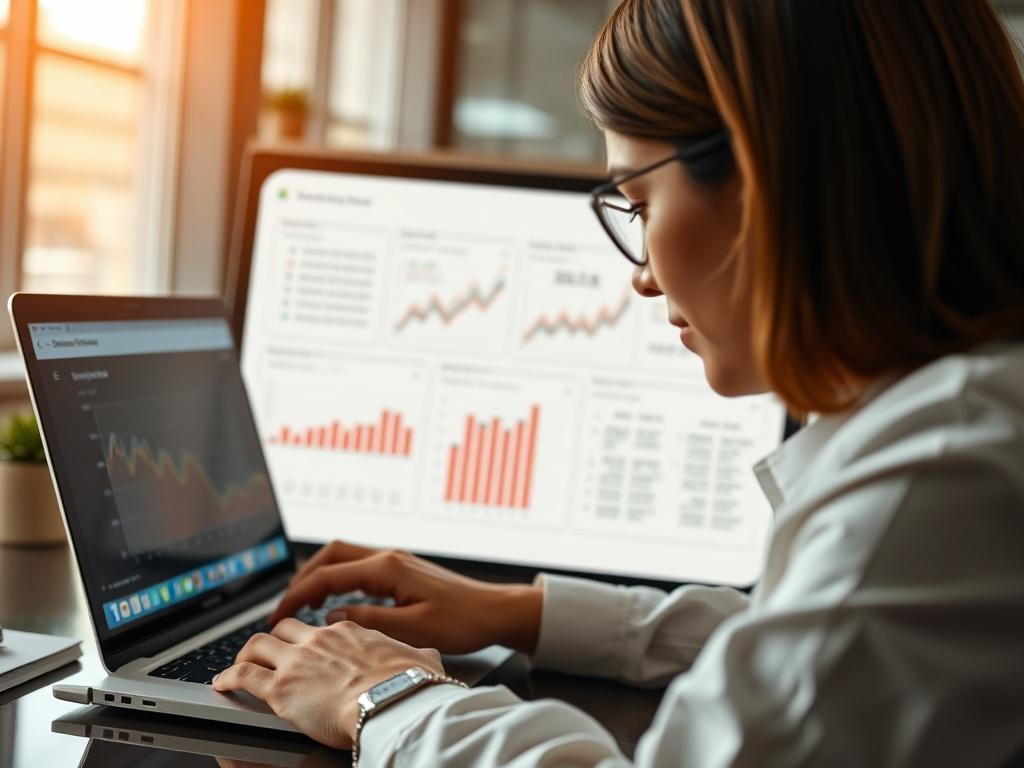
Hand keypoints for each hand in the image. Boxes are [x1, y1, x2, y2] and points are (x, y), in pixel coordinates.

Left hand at [212, 617, 444, 748]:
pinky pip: (243, 676)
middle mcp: (319, 640)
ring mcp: (297, 662)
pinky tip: (221, 683)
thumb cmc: (408, 684)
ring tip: (238, 663)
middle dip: (274, 638)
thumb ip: (419, 655)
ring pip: (257, 644)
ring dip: (245, 654)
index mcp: (350, 633)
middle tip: (268, 650)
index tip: (308, 643)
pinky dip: (228, 678)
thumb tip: (429, 657)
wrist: (391, 701)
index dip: (311, 635)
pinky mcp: (280, 688)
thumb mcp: (422, 660)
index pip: (322, 627)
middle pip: (285, 628)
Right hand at [270, 540, 542, 654]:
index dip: (297, 596)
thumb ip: (369, 621)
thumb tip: (332, 617)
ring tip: (302, 605)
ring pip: (344, 557)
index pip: (327, 576)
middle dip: (302, 579)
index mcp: (387, 568)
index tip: (277, 616)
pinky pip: (359, 566)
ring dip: (319, 576)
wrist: (496, 611)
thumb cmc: (463, 621)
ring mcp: (396, 561)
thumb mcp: (413, 629)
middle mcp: (389, 557)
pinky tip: (336, 602)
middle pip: (330, 555)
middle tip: (284, 608)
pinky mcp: (402, 570)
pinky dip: (339, 579)